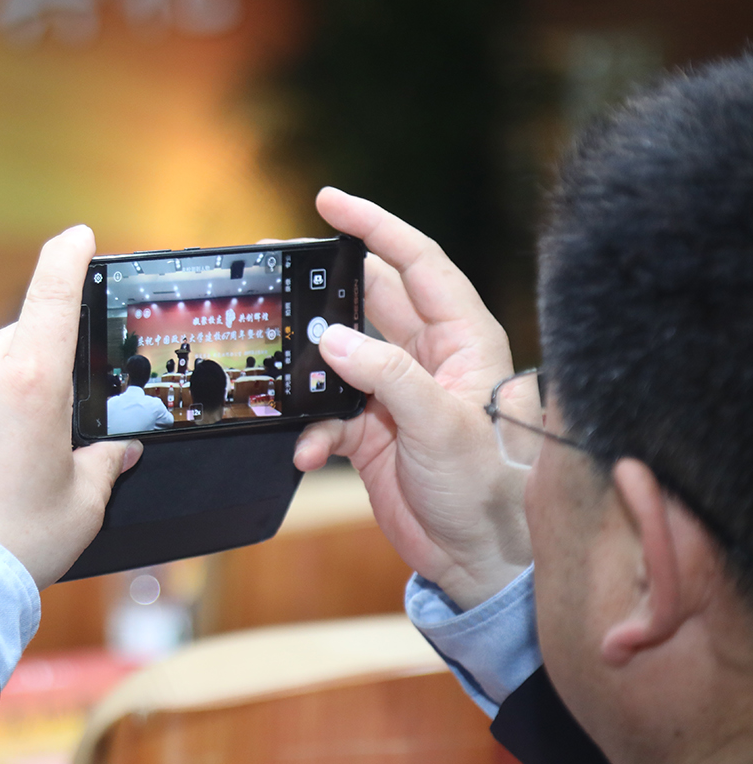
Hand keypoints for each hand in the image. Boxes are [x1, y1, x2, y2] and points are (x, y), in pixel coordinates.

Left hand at [0, 226, 143, 587]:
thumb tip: (117, 453)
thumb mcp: (80, 506)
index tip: (78, 237)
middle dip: (39, 368)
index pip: (52, 292)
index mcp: (30, 380)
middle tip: (53, 426)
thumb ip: (102, 466)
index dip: (69, 256)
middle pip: (17, 341)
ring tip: (7, 463)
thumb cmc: (12, 544)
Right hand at [296, 188, 530, 608]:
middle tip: (279, 264)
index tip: (329, 202)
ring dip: (307, 366)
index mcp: (462, 338)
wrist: (478, 560)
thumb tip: (335, 339)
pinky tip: (306, 451)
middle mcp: (428, 357)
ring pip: (338, 355)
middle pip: (369, 298)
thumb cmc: (487, 489)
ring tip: (274, 360)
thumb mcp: (442, 426)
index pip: (416, 262)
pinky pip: (325, 415)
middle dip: (324, 284)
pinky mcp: (371, 431)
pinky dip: (308, 430)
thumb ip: (389, 377)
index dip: (375, 226)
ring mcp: (395, 393)